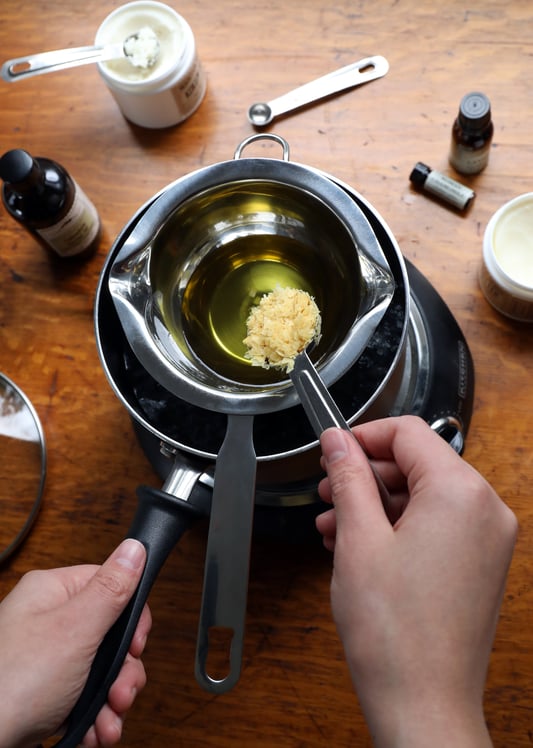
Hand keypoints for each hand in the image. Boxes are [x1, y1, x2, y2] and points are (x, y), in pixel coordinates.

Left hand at [0, 538, 150, 747]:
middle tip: (121, 693)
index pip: (110, 587)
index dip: (132, 618)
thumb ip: (111, 590)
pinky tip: (94, 732)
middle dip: (123, 672)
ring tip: (107, 723)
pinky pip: (84, 699)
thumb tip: (134, 548)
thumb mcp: (75, 630)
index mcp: (53, 593)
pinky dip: (95, 718)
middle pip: (111, 636)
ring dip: (112, 701)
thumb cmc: (12, 684)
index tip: (136, 645)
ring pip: (101, 672)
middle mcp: (49, 623)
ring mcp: (46, 660)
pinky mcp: (44, 695)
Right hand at [316, 416, 516, 747]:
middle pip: (417, 463)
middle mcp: (486, 509)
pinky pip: (436, 524)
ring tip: (335, 526)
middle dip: (366, 475)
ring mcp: (488, 539)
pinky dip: (398, 526)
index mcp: (461, 493)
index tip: (332, 450)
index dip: (362, 436)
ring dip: (376, 503)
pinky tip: (359, 545)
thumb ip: (348, 477)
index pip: (408, 433)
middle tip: (327, 493)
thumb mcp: (357, 538)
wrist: (423, 704)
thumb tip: (337, 441)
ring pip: (423, 495)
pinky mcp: (480, 563)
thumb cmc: (395, 633)